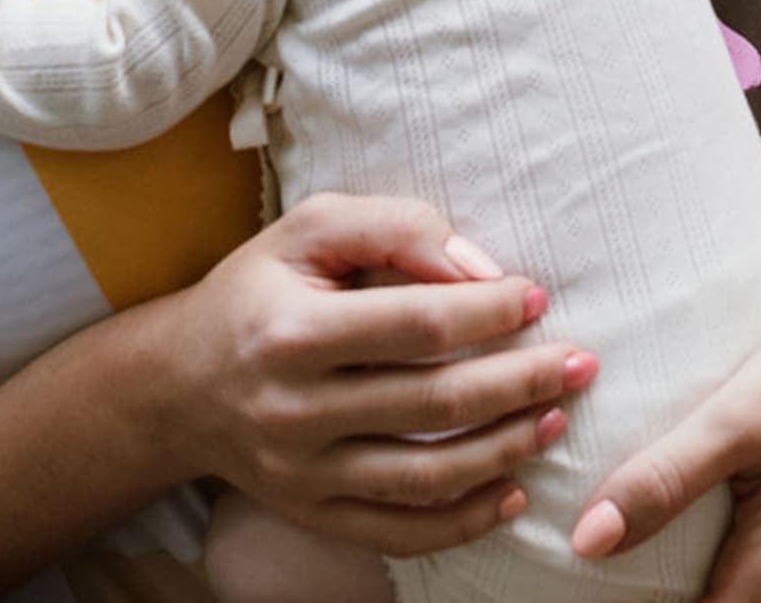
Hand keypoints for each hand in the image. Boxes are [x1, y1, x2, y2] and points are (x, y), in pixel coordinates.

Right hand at [158, 192, 600, 558]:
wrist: (179, 384)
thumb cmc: (261, 288)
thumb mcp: (313, 228)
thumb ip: (398, 229)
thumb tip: (479, 267)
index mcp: (292, 332)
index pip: (415, 325)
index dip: (487, 312)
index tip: (537, 298)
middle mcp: (294, 409)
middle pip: (431, 403)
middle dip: (520, 381)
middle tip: (581, 362)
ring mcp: (302, 474)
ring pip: (424, 475)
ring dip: (505, 449)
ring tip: (557, 417)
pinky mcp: (311, 515)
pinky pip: (399, 532)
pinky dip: (463, 520)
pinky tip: (512, 489)